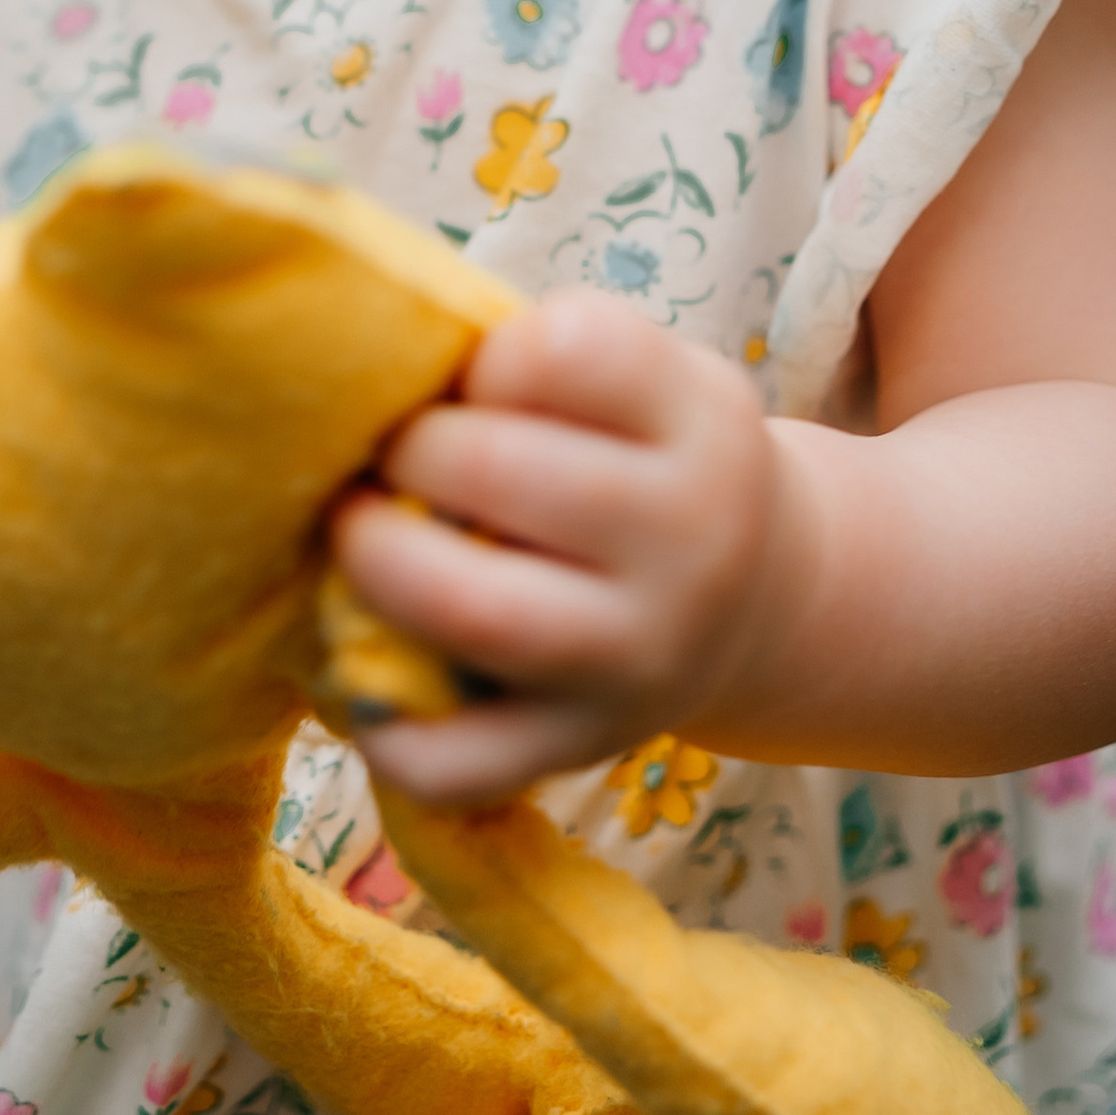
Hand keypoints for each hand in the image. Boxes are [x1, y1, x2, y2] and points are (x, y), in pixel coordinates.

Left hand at [328, 293, 778, 806]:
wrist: (756, 596)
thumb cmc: (646, 456)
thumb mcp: (643, 378)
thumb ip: (533, 358)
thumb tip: (371, 387)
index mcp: (703, 422)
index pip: (568, 351)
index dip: (489, 357)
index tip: (476, 382)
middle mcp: (690, 543)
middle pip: (501, 470)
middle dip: (407, 450)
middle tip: (389, 456)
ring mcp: (637, 660)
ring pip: (472, 610)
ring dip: (376, 560)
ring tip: (359, 536)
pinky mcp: (579, 749)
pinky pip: (455, 763)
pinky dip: (386, 726)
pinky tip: (370, 669)